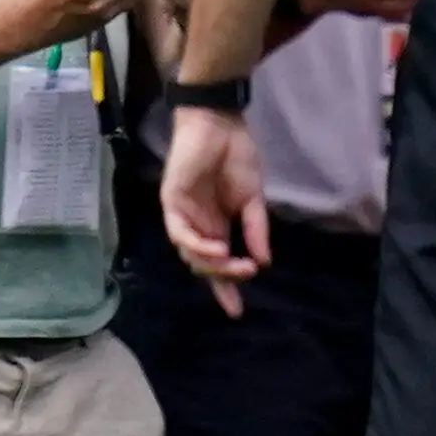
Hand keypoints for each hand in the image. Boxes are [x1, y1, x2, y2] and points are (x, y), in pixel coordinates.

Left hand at [158, 103, 271, 313]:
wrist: (221, 124)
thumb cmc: (236, 155)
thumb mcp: (253, 198)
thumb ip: (256, 229)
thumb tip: (264, 261)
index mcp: (216, 226)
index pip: (219, 264)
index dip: (226, 288)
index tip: (237, 311)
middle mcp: (197, 225)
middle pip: (203, 265)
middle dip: (224, 277)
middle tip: (246, 275)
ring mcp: (183, 215)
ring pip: (190, 254)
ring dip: (212, 264)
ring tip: (235, 264)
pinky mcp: (171, 201)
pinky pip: (179, 232)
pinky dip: (197, 244)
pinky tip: (217, 248)